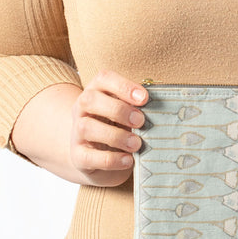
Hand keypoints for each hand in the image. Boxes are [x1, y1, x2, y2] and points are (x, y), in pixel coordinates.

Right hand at [69, 71, 148, 186]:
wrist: (96, 159)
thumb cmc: (117, 130)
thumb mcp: (126, 115)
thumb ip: (138, 110)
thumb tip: (161, 112)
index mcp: (96, 93)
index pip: (103, 78)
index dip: (123, 86)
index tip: (144, 98)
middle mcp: (82, 110)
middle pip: (90, 100)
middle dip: (118, 110)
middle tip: (140, 121)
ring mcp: (76, 133)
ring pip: (87, 127)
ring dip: (115, 135)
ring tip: (136, 144)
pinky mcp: (79, 157)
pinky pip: (89, 156)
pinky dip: (111, 159)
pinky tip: (128, 160)